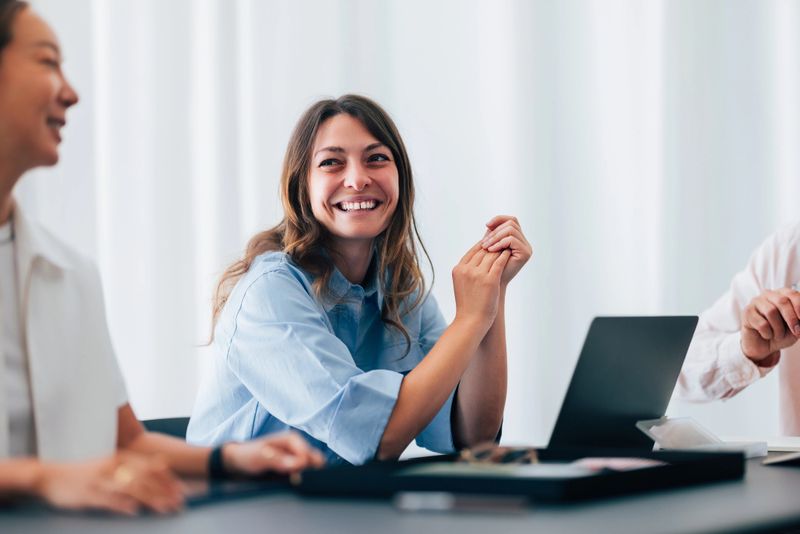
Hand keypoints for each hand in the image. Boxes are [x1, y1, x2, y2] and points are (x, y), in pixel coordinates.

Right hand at [35, 452, 183, 515]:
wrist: (51, 476)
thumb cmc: (86, 473)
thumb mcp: (112, 464)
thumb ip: (135, 466)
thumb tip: (162, 466)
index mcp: (120, 458)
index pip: (151, 468)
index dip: (168, 480)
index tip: (183, 491)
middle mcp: (113, 466)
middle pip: (145, 478)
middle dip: (165, 491)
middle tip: (179, 503)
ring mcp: (101, 479)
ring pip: (130, 488)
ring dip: (150, 499)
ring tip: (165, 508)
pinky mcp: (88, 493)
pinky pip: (108, 499)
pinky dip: (122, 504)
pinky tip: (135, 510)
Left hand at [223, 431, 324, 476]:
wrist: (238, 463)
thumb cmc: (248, 455)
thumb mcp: (260, 456)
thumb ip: (279, 459)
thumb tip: (299, 464)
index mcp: (293, 439)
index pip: (309, 454)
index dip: (305, 466)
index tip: (296, 475)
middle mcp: (297, 449)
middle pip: (315, 462)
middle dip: (309, 473)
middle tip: (294, 481)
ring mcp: (296, 460)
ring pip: (311, 471)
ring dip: (305, 479)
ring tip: (292, 483)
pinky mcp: (293, 471)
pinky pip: (304, 477)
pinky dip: (300, 482)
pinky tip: (291, 485)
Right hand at [452, 241, 511, 330]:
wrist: (470, 321)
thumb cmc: (468, 304)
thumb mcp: (462, 284)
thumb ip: (467, 270)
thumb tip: (476, 258)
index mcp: (458, 269)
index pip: (472, 251)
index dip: (483, 245)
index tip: (491, 242)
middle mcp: (467, 269)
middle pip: (482, 251)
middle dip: (492, 245)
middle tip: (502, 239)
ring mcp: (478, 274)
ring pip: (491, 255)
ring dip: (500, 248)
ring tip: (507, 244)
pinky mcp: (490, 280)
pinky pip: (499, 262)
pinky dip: (504, 256)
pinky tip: (509, 252)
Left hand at [481, 215, 531, 286]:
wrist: (493, 286)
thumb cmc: (490, 269)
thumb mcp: (490, 248)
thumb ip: (492, 236)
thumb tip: (489, 224)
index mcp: (517, 239)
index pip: (511, 220)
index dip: (499, 219)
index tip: (486, 225)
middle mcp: (524, 242)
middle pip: (511, 223)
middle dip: (495, 230)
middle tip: (484, 242)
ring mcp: (526, 247)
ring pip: (511, 229)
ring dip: (495, 236)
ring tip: (486, 246)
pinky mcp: (526, 253)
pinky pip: (512, 239)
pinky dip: (499, 243)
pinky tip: (491, 250)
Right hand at [740, 288, 799, 362]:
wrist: (764, 346)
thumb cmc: (780, 334)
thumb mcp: (796, 328)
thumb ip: (799, 321)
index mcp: (782, 295)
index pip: (792, 294)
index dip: (799, 306)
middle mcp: (768, 295)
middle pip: (782, 301)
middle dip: (792, 319)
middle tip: (796, 332)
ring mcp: (755, 302)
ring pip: (771, 312)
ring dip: (778, 329)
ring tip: (778, 336)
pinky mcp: (747, 312)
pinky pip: (761, 323)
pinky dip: (768, 333)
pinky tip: (766, 335)